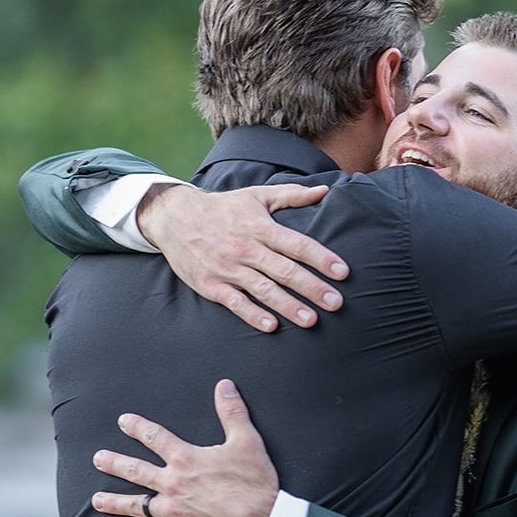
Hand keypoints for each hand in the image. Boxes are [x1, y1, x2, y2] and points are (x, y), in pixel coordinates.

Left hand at [90, 380, 278, 516]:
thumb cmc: (254, 483)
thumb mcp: (247, 441)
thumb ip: (232, 412)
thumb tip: (224, 386)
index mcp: (186, 459)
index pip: (155, 437)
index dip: (137, 427)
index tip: (123, 421)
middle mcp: (172, 484)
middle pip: (135, 470)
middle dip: (114, 463)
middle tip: (98, 459)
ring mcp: (172, 511)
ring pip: (135, 505)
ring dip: (114, 501)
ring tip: (96, 500)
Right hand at [138, 182, 347, 333]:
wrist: (174, 218)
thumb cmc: (223, 208)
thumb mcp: (256, 196)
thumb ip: (291, 195)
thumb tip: (324, 190)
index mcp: (259, 227)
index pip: (296, 244)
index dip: (321, 257)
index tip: (343, 272)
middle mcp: (246, 248)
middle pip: (284, 270)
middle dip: (312, 287)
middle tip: (336, 303)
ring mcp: (228, 268)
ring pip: (263, 289)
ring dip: (288, 306)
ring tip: (311, 320)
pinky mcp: (212, 285)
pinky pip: (235, 302)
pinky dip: (252, 314)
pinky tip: (271, 326)